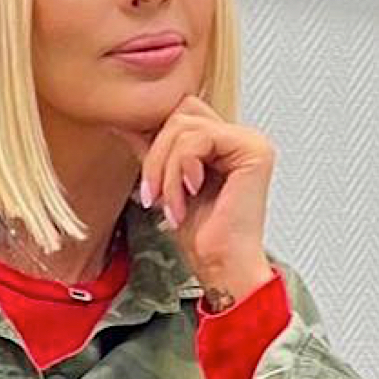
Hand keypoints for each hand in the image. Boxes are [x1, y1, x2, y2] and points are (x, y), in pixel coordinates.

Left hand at [117, 95, 274, 311]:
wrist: (219, 265)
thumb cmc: (198, 233)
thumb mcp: (164, 180)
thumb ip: (152, 148)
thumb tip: (124, 120)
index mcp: (222, 141)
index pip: (177, 113)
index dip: (154, 138)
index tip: (146, 177)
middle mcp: (239, 137)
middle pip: (179, 113)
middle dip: (156, 154)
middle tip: (153, 194)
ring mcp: (249, 141)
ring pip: (183, 126)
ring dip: (165, 169)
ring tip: (170, 203)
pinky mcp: (253, 150)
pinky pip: (197, 139)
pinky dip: (179, 170)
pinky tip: (189, 195)